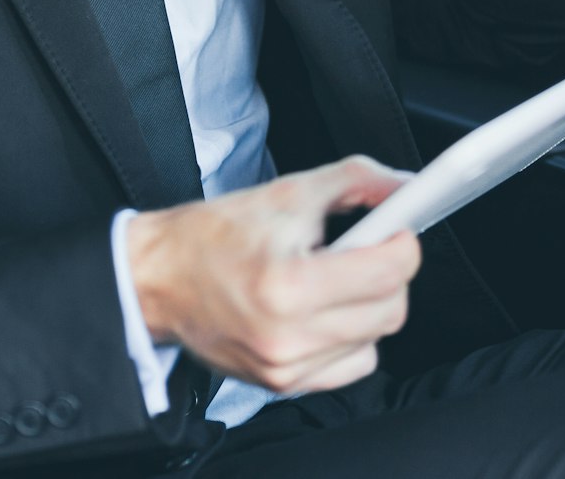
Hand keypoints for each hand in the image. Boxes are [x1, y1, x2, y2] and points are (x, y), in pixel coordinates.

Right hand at [125, 155, 419, 393]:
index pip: (388, 273)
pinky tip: (324, 312)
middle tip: (368, 250)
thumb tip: (404, 187)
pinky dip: (351, 338)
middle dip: (390, 274)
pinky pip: (352, 365)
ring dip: (370, 306)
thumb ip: (356, 181)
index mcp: (288, 285)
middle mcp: (289, 336)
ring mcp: (285, 367)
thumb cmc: (214, 236)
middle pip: (390, 311)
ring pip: (376, 340)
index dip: (404, 244)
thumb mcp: (288, 192)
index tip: (398, 230)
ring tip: (334, 280)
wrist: (160, 280)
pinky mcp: (282, 384)